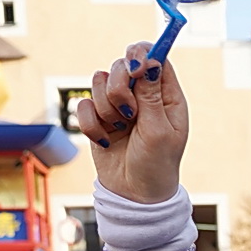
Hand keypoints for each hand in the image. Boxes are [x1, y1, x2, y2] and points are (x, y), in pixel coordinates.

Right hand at [76, 42, 188, 204]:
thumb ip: (151, 95)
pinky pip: (83, 104)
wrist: (134, 196)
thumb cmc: (156, 166)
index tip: (135, 67)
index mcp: (166, 97)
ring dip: (106, 107)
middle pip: (123, 64)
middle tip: (129, 112)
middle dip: (120, 86)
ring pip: (99, 80)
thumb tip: (150, 59)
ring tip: (119, 130)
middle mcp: (143, 96)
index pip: (155, 58)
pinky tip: (105, 140)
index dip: (142, 55)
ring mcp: (119, 106)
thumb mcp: (159, 131)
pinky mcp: (98, 118)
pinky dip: (90, 123)